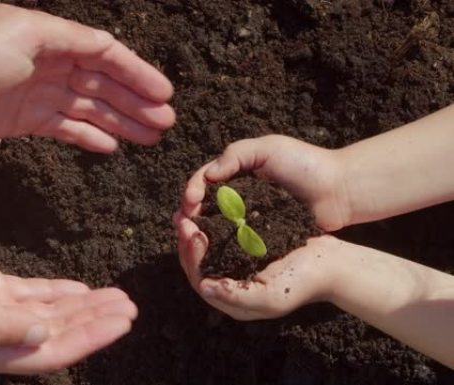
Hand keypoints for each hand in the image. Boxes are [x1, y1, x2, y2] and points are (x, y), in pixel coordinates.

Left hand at [0, 4, 174, 151]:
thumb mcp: (26, 34)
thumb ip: (69, 41)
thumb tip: (108, 47)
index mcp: (54, 40)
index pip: (107, 56)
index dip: (137, 74)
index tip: (164, 95)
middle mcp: (51, 65)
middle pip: (104, 85)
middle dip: (136, 103)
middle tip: (166, 123)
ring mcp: (39, 94)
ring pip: (90, 109)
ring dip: (120, 122)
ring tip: (150, 137)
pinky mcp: (25, 120)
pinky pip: (65, 129)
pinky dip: (88, 137)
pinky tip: (110, 147)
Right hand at [0, 209, 136, 373]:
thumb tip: (43, 337)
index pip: (50, 352)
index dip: (89, 338)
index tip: (122, 321)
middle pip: (55, 334)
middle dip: (94, 321)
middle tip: (130, 307)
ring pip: (47, 315)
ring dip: (82, 306)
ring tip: (117, 297)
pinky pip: (31, 296)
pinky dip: (57, 293)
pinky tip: (81, 290)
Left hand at [174, 212, 339, 319]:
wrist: (331, 264)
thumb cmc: (303, 282)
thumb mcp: (271, 297)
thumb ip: (236, 296)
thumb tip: (204, 287)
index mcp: (233, 300)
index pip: (200, 279)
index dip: (191, 256)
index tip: (193, 232)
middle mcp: (230, 285)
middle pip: (197, 265)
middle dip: (186, 241)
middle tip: (182, 217)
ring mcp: (238, 267)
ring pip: (205, 251)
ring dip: (193, 232)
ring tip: (186, 212)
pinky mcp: (246, 250)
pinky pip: (220, 239)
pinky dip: (210, 225)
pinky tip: (205, 210)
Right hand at [181, 135, 348, 231]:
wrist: (340, 191)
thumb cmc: (306, 164)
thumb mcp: (268, 148)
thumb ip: (236, 155)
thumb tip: (208, 176)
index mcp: (236, 173)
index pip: (203, 180)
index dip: (192, 190)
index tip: (190, 202)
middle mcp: (237, 195)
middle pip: (203, 205)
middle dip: (189, 213)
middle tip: (184, 224)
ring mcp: (248, 218)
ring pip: (215, 225)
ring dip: (201, 231)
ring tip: (192, 239)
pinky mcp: (260, 237)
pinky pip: (236, 241)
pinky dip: (222, 245)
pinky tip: (214, 251)